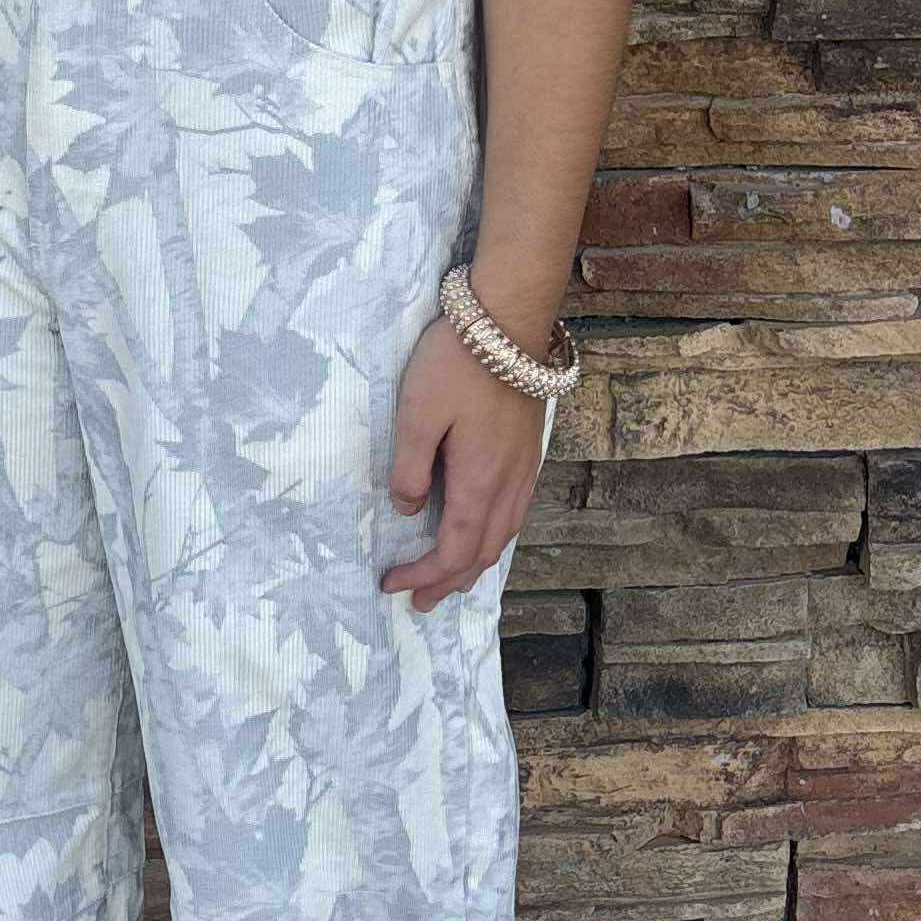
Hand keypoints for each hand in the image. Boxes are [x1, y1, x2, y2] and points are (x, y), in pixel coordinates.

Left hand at [377, 311, 548, 611]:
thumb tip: (406, 507)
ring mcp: (524, 469)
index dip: (423, 576)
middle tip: (418, 601)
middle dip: (448, 583)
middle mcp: (509, 484)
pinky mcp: (529, 451)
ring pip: (502, 536)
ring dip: (472, 564)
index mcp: (479, 482)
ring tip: (447, 580)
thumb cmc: (457, 363)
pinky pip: (513, 514)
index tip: (392, 585)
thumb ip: (409, 467)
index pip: (452, 550)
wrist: (509, 319)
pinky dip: (491, 538)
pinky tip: (479, 532)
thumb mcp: (416, 413)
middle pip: (481, 554)